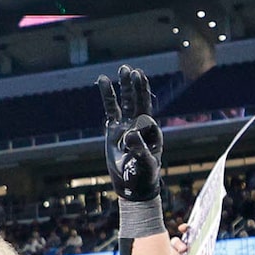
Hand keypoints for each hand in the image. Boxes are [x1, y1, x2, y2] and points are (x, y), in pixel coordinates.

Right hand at [99, 66, 163, 206]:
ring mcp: (126, 126)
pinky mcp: (114, 130)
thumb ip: (139, 149)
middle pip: (136, 100)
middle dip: (133, 85)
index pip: (146, 107)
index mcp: (150, 130)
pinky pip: (111, 111)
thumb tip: (130, 134)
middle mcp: (139, 125)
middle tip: (129, 69)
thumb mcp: (144, 164)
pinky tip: (103, 82)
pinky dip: (108, 97)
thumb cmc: (143, 176)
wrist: (133, 186)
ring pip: (124, 102)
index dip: (143, 91)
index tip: (139, 76)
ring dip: (123, 87)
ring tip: (122, 69)